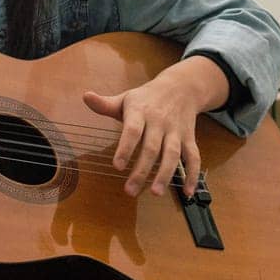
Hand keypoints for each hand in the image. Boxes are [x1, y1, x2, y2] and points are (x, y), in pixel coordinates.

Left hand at [82, 57, 225, 198]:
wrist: (181, 87)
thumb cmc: (147, 98)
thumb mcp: (125, 98)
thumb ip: (105, 104)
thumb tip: (86, 97)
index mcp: (140, 112)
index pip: (133, 130)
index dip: (126, 148)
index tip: (117, 166)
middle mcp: (159, 122)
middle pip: (151, 148)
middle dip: (142, 170)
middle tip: (130, 190)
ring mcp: (175, 131)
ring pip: (172, 154)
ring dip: (165, 174)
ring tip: (155, 192)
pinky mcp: (189, 138)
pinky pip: (193, 157)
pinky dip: (192, 175)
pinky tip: (187, 192)